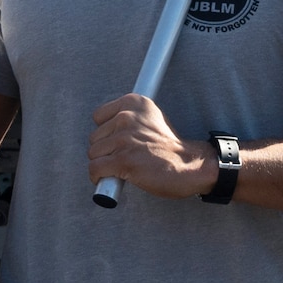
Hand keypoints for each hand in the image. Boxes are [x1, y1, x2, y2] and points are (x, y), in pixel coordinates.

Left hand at [86, 94, 214, 199]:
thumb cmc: (169, 147)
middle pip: (94, 137)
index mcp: (133, 102)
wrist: (189, 165)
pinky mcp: (123, 160)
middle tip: (124, 157)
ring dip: (104, 165)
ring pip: (93, 154)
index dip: (106, 133)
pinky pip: (95, 169)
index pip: (98, 116)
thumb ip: (128, 119)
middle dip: (105, 150)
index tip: (117, 142)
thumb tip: (105, 131)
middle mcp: (127, 117)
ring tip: (122, 168)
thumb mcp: (150, 119)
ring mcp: (124, 138)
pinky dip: (99, 177)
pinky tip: (111, 179)